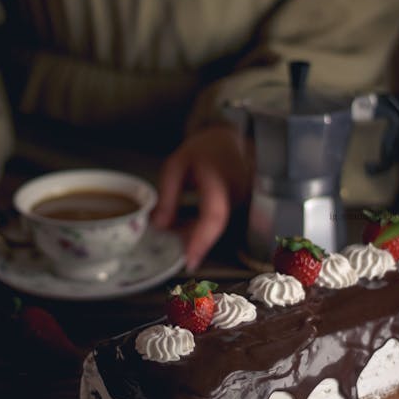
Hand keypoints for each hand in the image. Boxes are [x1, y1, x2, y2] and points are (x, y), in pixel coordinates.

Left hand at [152, 125, 253, 270]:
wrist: (224, 139)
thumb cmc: (200, 150)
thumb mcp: (175, 167)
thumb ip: (168, 196)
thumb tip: (160, 226)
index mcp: (218, 179)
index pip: (214, 215)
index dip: (202, 239)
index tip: (190, 259)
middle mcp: (235, 192)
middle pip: (216, 226)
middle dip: (194, 243)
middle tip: (174, 256)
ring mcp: (238, 200)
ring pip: (216, 227)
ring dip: (194, 235)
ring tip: (174, 240)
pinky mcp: (235, 204)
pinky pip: (217, 222)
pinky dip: (200, 228)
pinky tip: (183, 230)